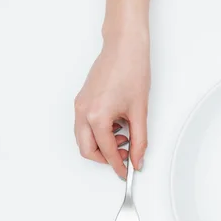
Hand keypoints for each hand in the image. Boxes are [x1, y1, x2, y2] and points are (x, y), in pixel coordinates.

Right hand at [74, 36, 149, 178]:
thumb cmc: (132, 70)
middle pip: (87, 149)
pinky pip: (84, 125)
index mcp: (97, 116)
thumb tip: (137, 158)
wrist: (124, 47)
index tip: (126, 172)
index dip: (117, 165)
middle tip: (125, 156)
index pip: (106, 151)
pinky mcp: (82, 100)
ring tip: (125, 137)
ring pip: (83, 138)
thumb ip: (139, 139)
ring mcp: (80, 105)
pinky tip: (117, 126)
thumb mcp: (140, 111)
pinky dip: (98, 132)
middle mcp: (83, 111)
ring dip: (101, 145)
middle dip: (105, 158)